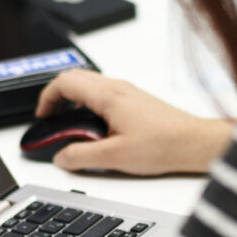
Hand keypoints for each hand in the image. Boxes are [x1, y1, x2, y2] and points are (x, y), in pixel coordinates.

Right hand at [35, 70, 236, 174]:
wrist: (194, 143)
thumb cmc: (164, 145)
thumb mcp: (114, 157)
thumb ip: (81, 157)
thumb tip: (61, 157)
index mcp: (108, 96)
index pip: (64, 82)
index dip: (46, 99)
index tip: (42, 118)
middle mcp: (117, 88)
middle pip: (74, 78)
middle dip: (56, 98)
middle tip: (51, 119)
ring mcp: (127, 92)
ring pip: (89, 84)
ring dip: (73, 101)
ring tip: (71, 126)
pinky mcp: (135, 100)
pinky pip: (103, 93)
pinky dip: (89, 105)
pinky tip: (95, 129)